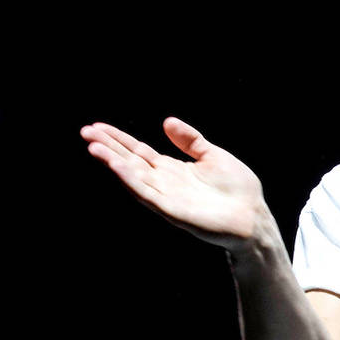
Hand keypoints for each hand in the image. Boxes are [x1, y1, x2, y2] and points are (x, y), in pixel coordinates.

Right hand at [82, 118, 272, 249]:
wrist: (254, 217)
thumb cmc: (238, 190)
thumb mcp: (213, 155)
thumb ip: (191, 140)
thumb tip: (166, 121)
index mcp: (172, 170)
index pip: (139, 152)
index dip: (119, 140)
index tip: (97, 127)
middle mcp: (164, 183)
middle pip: (130, 161)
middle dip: (108, 147)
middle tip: (85, 132)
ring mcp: (166, 197)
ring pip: (133, 177)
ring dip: (113, 162)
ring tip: (93, 147)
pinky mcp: (172, 211)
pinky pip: (147, 194)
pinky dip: (131, 180)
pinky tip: (116, 166)